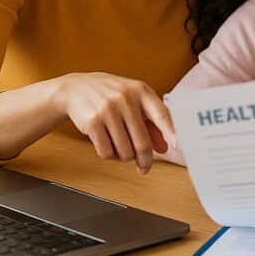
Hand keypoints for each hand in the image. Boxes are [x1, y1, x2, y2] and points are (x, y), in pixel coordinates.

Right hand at [54, 72, 175, 174]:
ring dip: (125, 157)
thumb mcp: (133, 100)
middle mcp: (126, 98)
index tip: (179, 146)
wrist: (75, 88)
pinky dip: (110, 155)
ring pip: (125, 151)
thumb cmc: (110, 95)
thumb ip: (150, 123)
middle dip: (145, 159)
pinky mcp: (92, 121)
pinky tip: (108, 145)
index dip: (172, 132)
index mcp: (141, 91)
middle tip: (144, 166)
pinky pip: (107, 152)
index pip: (162, 114)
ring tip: (121, 147)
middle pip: (142, 142)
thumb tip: (164, 147)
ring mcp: (108, 109)